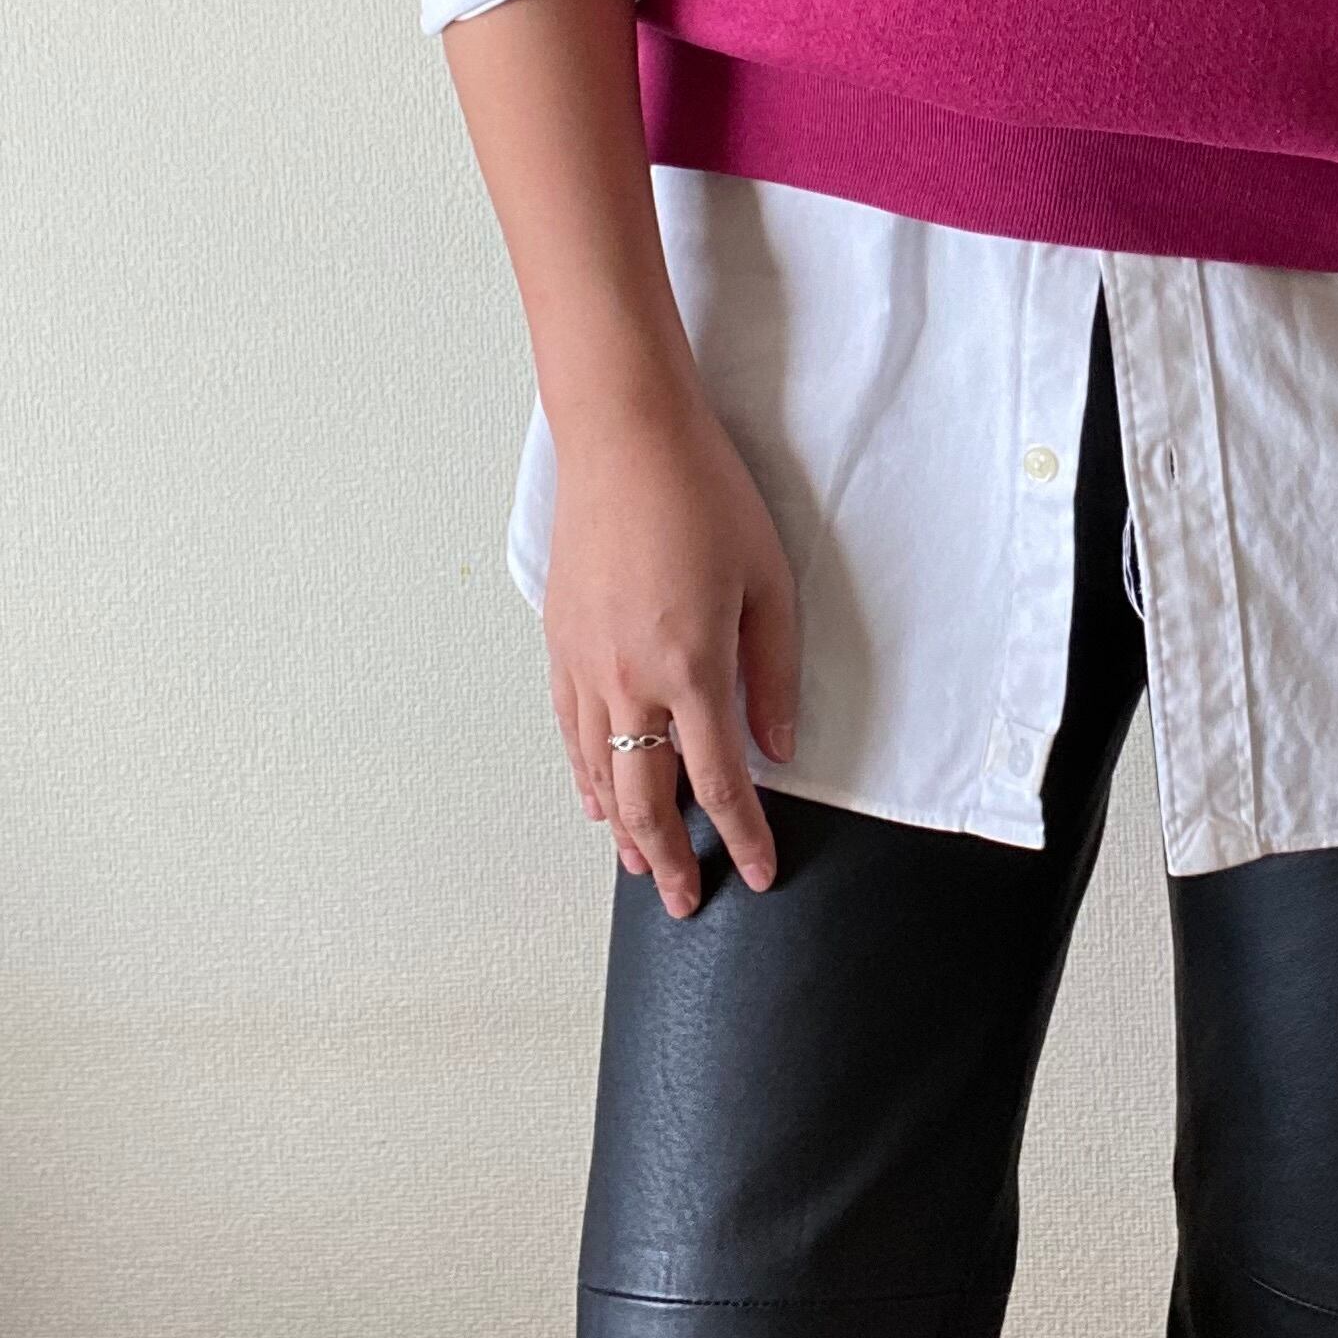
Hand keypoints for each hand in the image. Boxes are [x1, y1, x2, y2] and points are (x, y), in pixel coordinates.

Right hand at [541, 379, 802, 919]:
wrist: (627, 437)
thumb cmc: (703, 495)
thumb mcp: (769, 582)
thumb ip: (774, 673)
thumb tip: (778, 746)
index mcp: (691, 669)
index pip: (720, 783)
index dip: (743, 836)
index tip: (758, 872)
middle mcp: (629, 680)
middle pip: (646, 800)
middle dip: (672, 859)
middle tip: (688, 900)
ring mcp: (584, 664)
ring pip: (597, 774)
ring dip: (622, 830)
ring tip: (643, 865)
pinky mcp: (559, 642)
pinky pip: (568, 731)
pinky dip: (583, 775)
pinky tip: (595, 796)